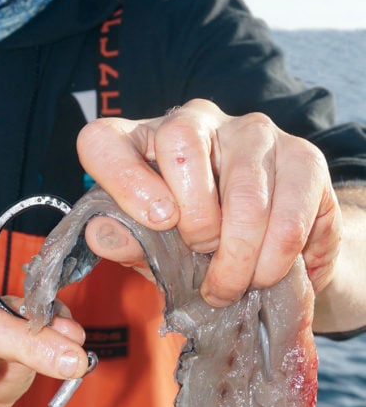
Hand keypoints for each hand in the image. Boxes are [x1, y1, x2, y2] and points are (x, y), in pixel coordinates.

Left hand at [77, 99, 340, 305]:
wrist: (269, 248)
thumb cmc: (194, 242)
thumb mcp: (153, 249)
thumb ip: (128, 241)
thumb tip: (102, 235)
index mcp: (139, 141)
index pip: (102, 141)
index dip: (121, 179)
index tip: (155, 222)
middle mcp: (193, 120)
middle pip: (181, 146)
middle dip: (194, 221)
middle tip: (202, 258)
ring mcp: (252, 132)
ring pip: (244, 193)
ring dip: (237, 257)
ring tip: (231, 286)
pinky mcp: (303, 156)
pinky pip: (289, 216)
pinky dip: (274, 259)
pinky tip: (264, 274)